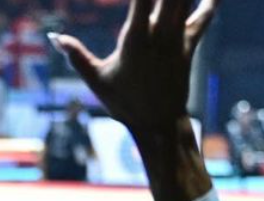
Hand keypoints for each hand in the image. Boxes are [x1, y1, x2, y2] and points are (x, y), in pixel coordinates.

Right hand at [50, 0, 216, 137]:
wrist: (158, 125)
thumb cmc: (124, 103)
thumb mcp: (97, 81)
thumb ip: (77, 56)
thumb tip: (54, 38)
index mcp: (135, 40)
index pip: (142, 0)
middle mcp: (159, 35)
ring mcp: (177, 40)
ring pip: (184, 1)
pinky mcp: (189, 46)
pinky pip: (203, 19)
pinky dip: (209, 3)